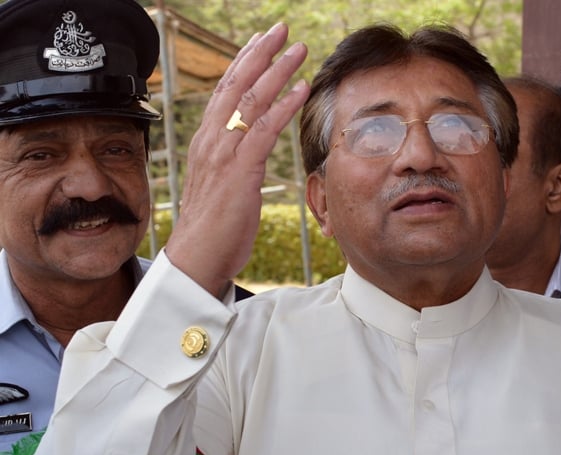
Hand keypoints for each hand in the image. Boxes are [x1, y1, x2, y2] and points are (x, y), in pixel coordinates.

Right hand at [165, 23, 309, 297]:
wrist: (197, 258)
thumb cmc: (214, 227)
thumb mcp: (223, 185)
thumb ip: (233, 161)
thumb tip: (248, 150)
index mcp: (207, 142)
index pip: (225, 91)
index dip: (244, 63)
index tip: (261, 41)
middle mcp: (211, 141)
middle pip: (236, 85)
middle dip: (260, 53)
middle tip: (282, 29)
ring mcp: (224, 155)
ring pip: (251, 101)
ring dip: (277, 71)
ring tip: (299, 49)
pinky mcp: (239, 172)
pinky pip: (263, 131)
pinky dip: (284, 107)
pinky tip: (302, 90)